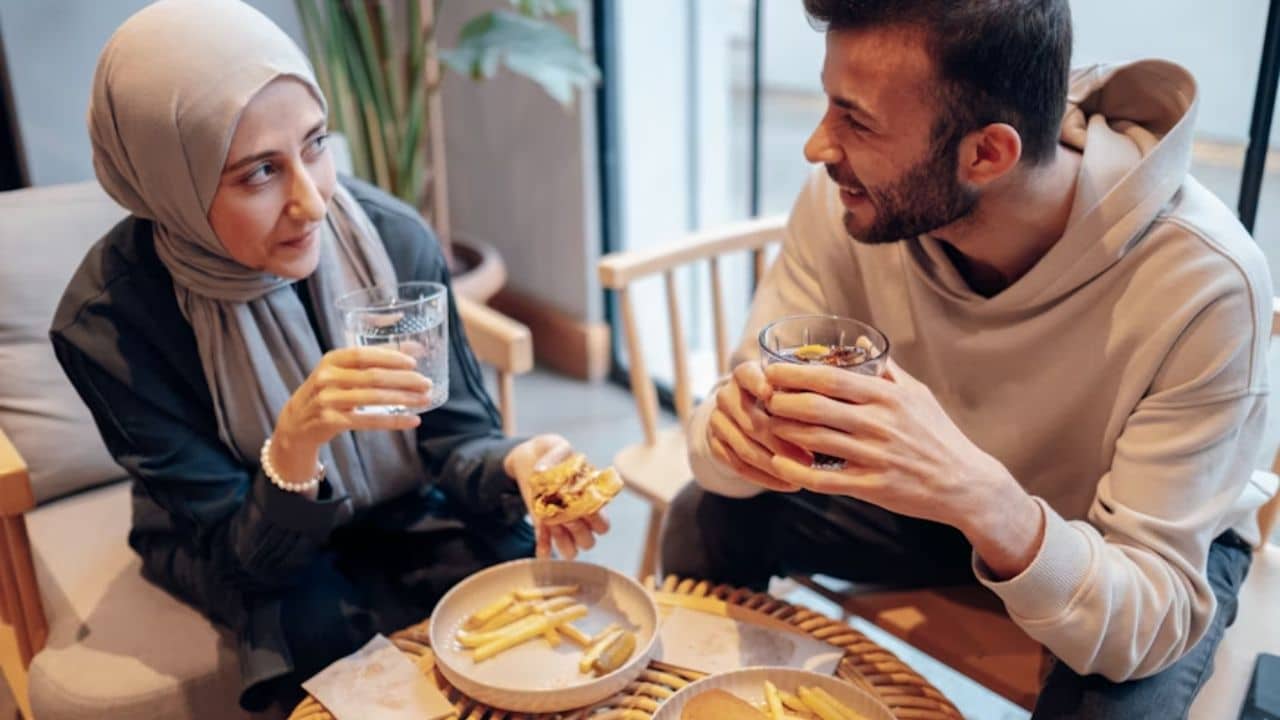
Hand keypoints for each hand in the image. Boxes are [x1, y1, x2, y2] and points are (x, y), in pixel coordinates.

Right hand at [270, 347, 430, 487]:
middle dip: (404, 380)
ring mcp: (328, 400)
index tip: (414, 362)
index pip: (364, 354)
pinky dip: (394, 421)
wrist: (296, 422)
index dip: (390, 357)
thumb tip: (416, 347)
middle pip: (373, 377)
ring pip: (374, 398)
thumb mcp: (342, 370)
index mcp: (332, 360)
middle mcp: (327, 378)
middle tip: (427, 383)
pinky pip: (369, 421)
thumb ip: (374, 359)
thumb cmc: (328, 391)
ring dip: (404, 399)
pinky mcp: (332, 422)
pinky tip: (413, 420)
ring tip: (425, 400)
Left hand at [504, 434, 610, 559]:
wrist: (531, 457)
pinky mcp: (542, 527)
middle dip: (578, 532)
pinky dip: (544, 548)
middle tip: (564, 514)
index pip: (603, 524)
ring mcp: (561, 524)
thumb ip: (555, 454)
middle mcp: (579, 516)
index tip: (579, 504)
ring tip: (551, 523)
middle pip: (589, 541)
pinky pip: (547, 549)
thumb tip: (542, 471)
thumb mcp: (556, 446)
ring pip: (573, 551)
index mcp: (590, 499)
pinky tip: (540, 536)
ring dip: (562, 542)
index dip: (594, 519)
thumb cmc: (551, 452)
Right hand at [706, 362, 805, 491]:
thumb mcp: (788, 387)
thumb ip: (800, 393)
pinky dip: (765, 478)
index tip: (771, 394)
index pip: (747, 375)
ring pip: (745, 448)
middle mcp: (726, 395)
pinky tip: (788, 483)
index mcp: (744, 374)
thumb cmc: (781, 399)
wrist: (745, 413)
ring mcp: (717, 421)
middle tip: (809, 457)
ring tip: (802, 474)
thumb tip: (824, 409)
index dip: (757, 384)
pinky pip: (739, 466)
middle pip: (751, 421)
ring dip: (775, 465)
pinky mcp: (714, 444)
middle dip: (780, 441)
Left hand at [763, 358, 1042, 576]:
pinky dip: (797, 470)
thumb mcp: (918, 395)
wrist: (965, 484)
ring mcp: (875, 457)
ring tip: (764, 425)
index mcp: (888, 397)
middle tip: (762, 398)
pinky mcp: (873, 487)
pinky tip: (778, 463)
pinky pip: (825, 479)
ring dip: (783, 432)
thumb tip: (862, 345)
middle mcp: (880, 424)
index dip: (794, 374)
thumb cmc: (937, 435)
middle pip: (815, 407)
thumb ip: (887, 371)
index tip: (772, 371)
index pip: (830, 379)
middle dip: (780, 401)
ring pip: (815, 440)